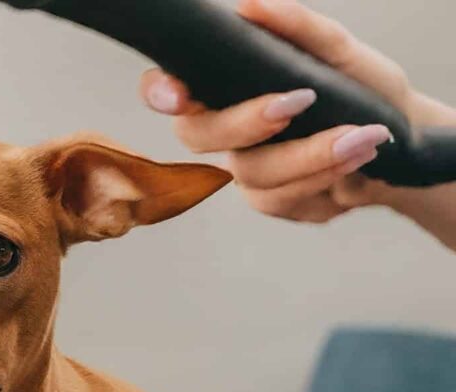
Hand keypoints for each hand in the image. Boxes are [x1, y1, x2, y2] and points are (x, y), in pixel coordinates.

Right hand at [140, 0, 417, 222]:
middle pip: (198, 136)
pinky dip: (324, 174)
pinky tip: (357, 157)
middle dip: (244, 122)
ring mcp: (246, 171)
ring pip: (250, 173)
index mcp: (228, 88)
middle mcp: (227, 132)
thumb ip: (297, 29)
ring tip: (361, 135)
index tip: (178, 95)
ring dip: (309, 154)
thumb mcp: (339, 52)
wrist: (402, 142)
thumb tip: (251, 5)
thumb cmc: (362, 90)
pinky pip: (281, 200)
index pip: (171, 89)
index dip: (160, 92)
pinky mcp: (272, 203)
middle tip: (298, 101)